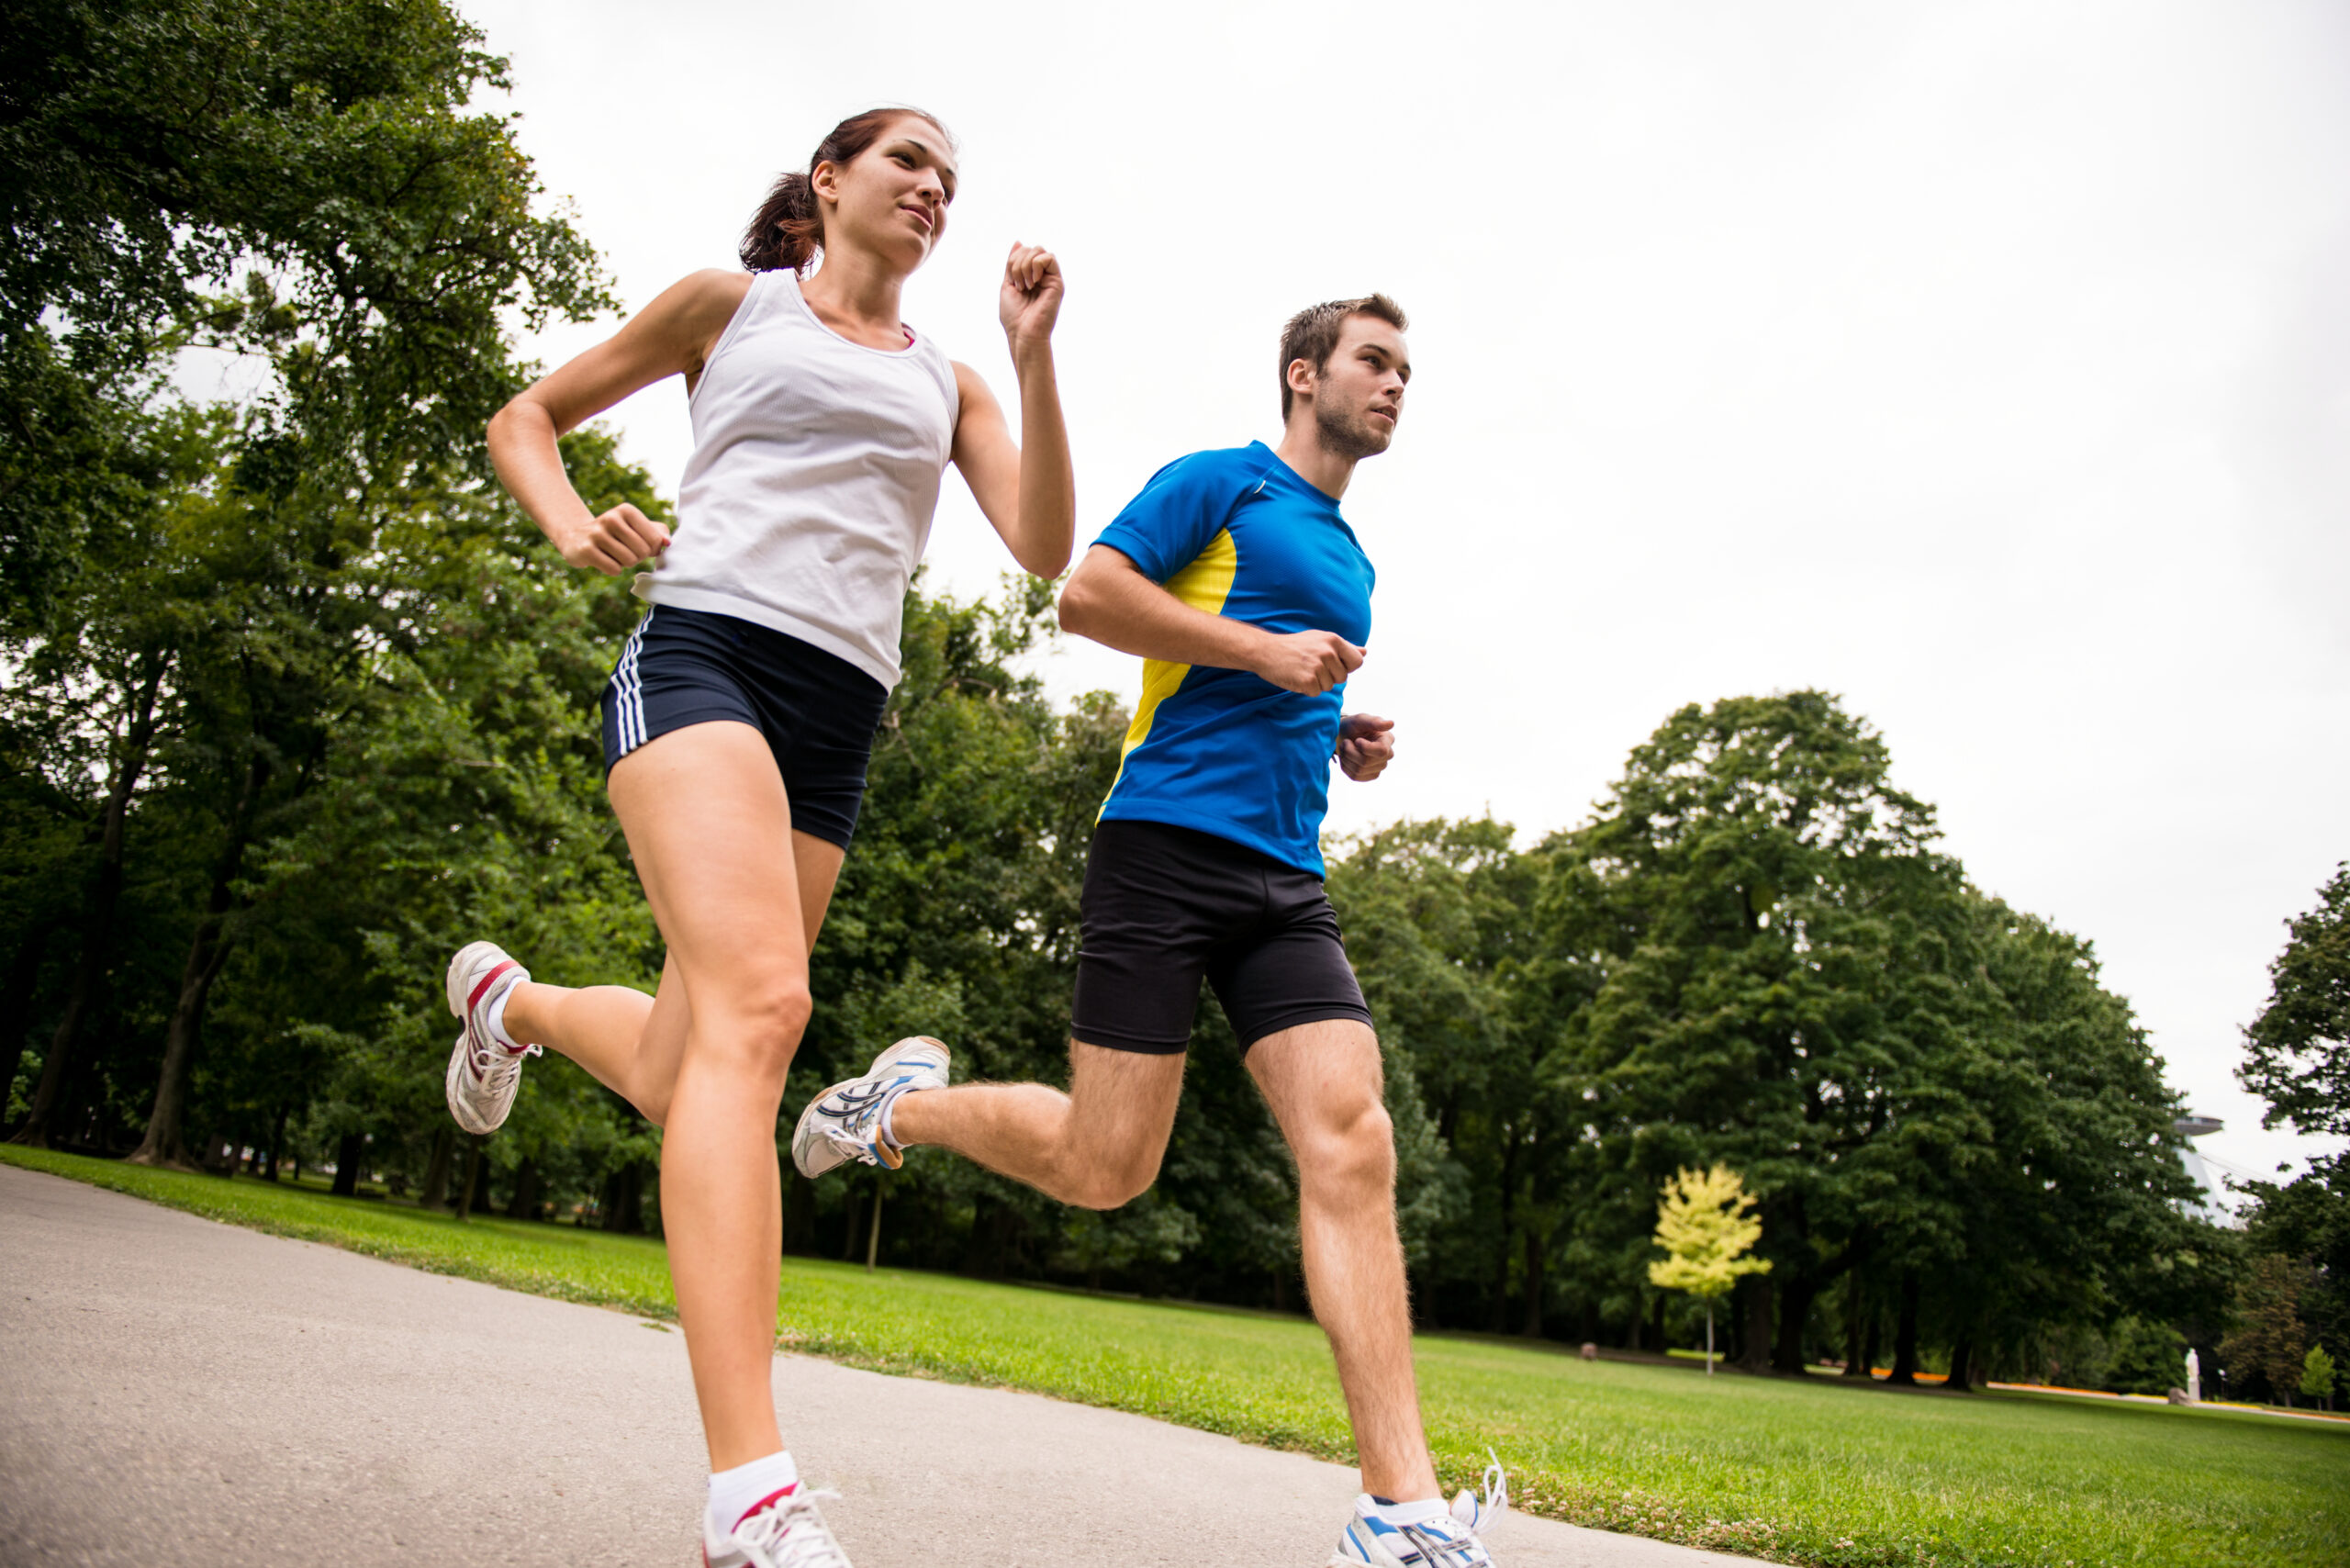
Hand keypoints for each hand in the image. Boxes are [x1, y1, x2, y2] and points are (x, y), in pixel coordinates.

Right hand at [557, 503, 669, 575]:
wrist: (576, 537)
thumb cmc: (615, 534)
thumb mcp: (636, 528)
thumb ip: (658, 533)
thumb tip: (667, 542)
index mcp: (626, 510)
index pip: (655, 539)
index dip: (652, 549)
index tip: (640, 546)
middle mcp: (611, 517)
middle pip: (643, 551)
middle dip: (638, 557)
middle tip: (625, 551)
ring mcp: (596, 533)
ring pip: (629, 561)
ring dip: (625, 563)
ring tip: (614, 554)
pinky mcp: (586, 549)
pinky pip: (614, 569)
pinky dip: (613, 569)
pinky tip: (603, 560)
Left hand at [998, 242, 1062, 356]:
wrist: (1023, 333)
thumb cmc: (1014, 316)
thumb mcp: (1007, 284)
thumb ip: (1012, 263)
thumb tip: (1018, 241)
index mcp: (1030, 276)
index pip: (1022, 252)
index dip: (1013, 261)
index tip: (1013, 283)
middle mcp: (1042, 276)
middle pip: (1031, 248)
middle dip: (1018, 262)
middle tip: (1019, 285)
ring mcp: (1050, 278)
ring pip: (1039, 250)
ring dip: (1025, 265)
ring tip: (1026, 285)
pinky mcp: (1057, 282)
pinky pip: (1049, 258)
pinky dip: (1036, 265)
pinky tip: (1034, 282)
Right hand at [1252, 630, 1364, 694]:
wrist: (1266, 651)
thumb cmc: (1294, 646)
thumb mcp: (1320, 639)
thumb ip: (1344, 647)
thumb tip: (1364, 652)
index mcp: (1333, 640)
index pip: (1356, 662)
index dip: (1346, 667)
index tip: (1333, 665)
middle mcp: (1328, 652)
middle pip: (1342, 678)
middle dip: (1329, 677)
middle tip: (1311, 666)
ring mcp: (1318, 667)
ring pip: (1329, 687)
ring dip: (1317, 683)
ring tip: (1302, 670)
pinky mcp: (1308, 680)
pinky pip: (1316, 693)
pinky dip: (1306, 689)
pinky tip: (1296, 677)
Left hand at [1337, 713, 1395, 780]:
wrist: (1345, 735)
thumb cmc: (1354, 726)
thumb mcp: (1361, 720)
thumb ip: (1374, 722)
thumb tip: (1391, 723)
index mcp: (1387, 739)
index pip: (1382, 751)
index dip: (1365, 748)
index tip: (1357, 740)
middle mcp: (1387, 755)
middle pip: (1366, 762)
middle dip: (1350, 752)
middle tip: (1345, 742)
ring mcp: (1379, 767)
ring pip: (1359, 770)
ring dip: (1346, 759)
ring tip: (1345, 749)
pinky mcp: (1370, 775)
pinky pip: (1355, 776)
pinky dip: (1345, 767)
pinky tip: (1346, 758)